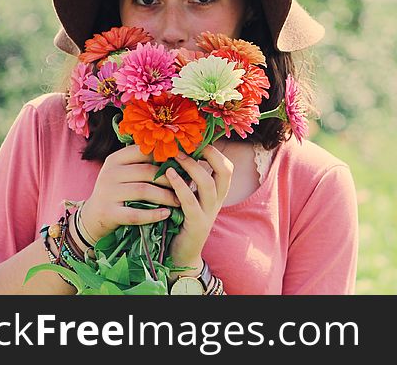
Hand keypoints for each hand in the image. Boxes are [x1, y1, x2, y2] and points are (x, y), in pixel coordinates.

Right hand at [80, 144, 179, 241]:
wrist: (93, 216)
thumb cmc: (117, 190)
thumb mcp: (124, 172)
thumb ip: (142, 162)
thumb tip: (176, 153)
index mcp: (115, 159)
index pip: (144, 152)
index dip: (165, 157)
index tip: (181, 164)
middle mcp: (109, 173)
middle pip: (147, 171)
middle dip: (169, 179)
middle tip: (186, 186)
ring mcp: (107, 192)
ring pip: (143, 191)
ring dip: (165, 196)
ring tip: (179, 201)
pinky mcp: (109, 212)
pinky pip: (136, 213)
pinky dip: (153, 214)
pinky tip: (166, 214)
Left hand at [166, 146, 232, 279]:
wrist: (181, 255)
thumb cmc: (180, 223)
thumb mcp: (189, 199)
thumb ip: (188, 181)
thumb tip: (175, 153)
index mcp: (217, 194)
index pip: (226, 168)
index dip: (216, 152)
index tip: (198, 140)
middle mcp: (217, 202)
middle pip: (225, 172)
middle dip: (210, 155)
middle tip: (191, 144)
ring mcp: (208, 213)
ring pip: (208, 184)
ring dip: (193, 167)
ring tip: (176, 156)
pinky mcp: (196, 224)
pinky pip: (191, 201)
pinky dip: (180, 186)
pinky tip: (169, 174)